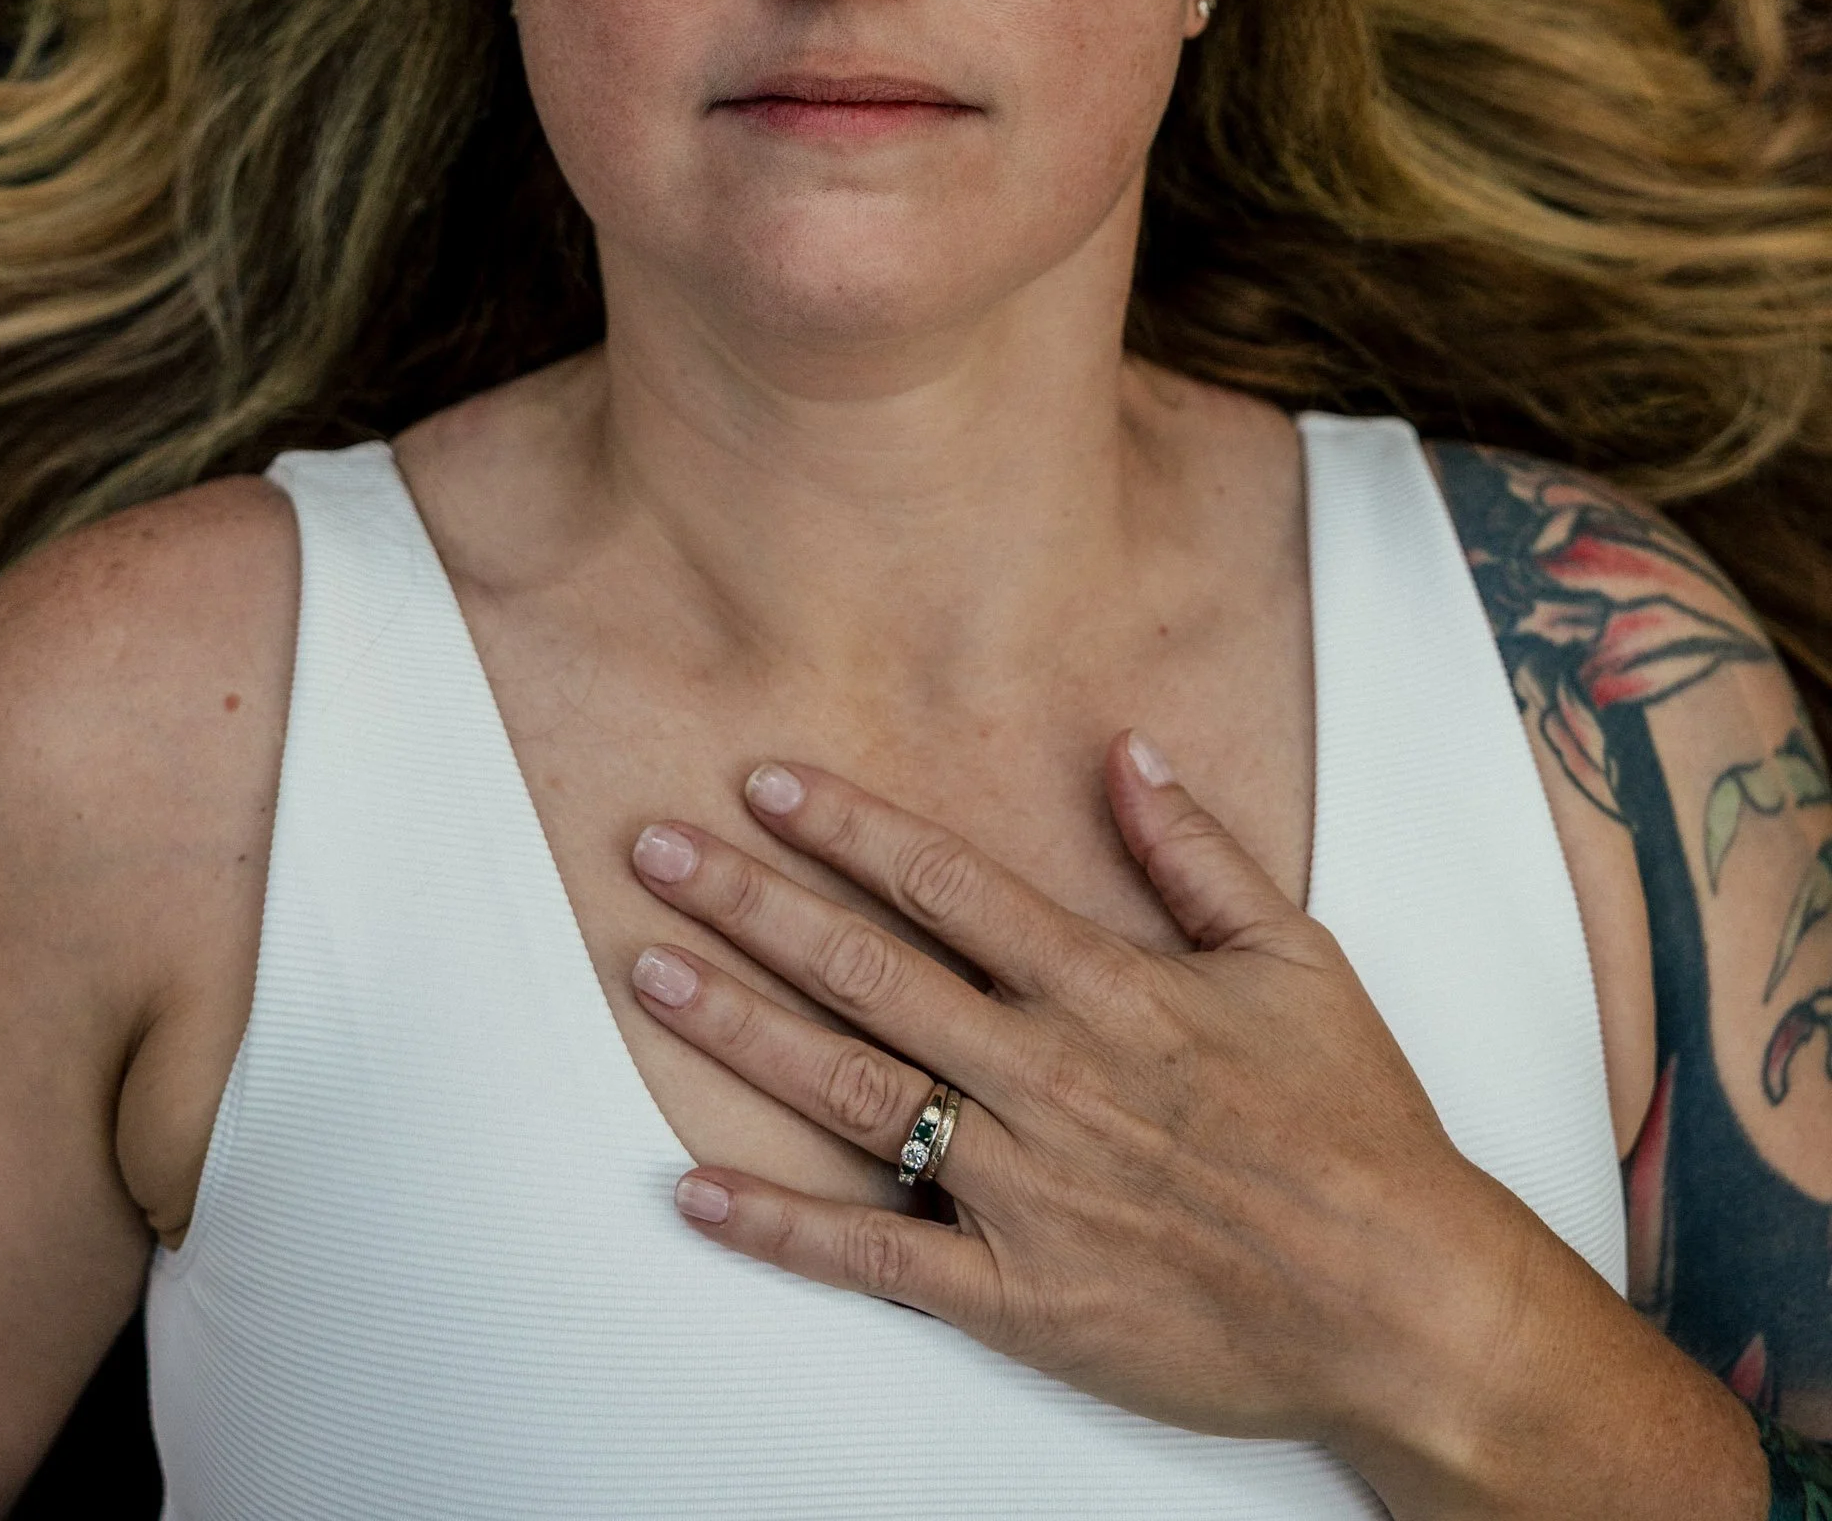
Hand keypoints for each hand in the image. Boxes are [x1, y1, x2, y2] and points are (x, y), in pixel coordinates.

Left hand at [627, 740, 1761, 1519]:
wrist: (1402, 1302)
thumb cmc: (1355, 1126)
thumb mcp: (1294, 957)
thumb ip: (1197, 854)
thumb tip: (1127, 753)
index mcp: (1107, 991)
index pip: (945, 887)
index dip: (847, 829)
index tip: (763, 781)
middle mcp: (1048, 1078)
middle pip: (868, 972)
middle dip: (752, 904)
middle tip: (656, 850)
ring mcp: (1025, 1190)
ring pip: (852, 1093)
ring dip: (741, 1031)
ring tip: (652, 974)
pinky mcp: (1019, 1296)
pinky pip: (878, 1255)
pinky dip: (782, 1227)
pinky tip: (699, 1191)